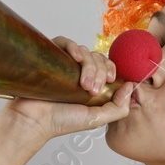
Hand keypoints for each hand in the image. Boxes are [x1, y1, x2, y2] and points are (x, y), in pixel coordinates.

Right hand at [0, 36, 135, 147]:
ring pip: (86, 51)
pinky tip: (75, 58)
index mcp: (92, 85)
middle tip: (92, 90)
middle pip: (99, 58)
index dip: (113, 69)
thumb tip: (130, 86)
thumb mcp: (97, 119)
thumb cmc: (61, 121)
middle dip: (100, 72)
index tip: (111, 81)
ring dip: (89, 66)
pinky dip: (73, 47)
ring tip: (82, 85)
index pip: (108, 67)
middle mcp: (79, 73)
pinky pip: (65, 42)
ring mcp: (65, 65)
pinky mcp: (51, 57)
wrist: (34, 120)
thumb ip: (118, 108)